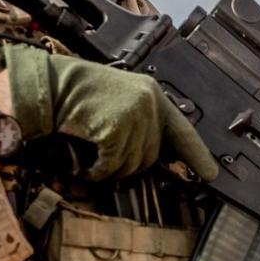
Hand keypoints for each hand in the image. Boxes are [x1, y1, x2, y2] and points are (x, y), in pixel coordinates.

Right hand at [0, 43, 217, 180]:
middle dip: (127, 163)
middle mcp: (149, 102)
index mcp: (151, 94)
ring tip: (91, 154)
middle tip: (103, 155)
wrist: (49, 86)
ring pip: (132, 165)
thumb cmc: (76, 95)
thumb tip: (152, 157)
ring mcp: (135, 115)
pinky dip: (96, 171)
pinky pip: (113, 166)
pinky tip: (85, 162)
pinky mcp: (117, 129)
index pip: (182, 130)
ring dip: (109, 168)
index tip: (210, 174)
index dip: (197, 155)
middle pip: (151, 156)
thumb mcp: (117, 102)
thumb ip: (139, 122)